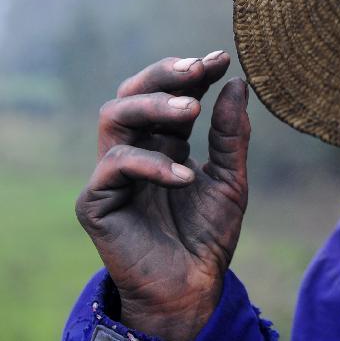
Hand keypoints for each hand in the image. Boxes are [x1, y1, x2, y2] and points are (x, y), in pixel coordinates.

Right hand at [75, 51, 250, 340]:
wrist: (192, 286)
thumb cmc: (208, 234)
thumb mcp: (231, 179)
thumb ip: (231, 135)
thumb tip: (238, 83)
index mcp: (167, 141)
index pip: (172, 93)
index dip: (192, 72)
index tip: (221, 58)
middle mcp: (137, 148)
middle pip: (134, 92)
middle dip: (165, 74)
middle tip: (198, 69)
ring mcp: (113, 172)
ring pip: (114, 116)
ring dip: (154, 106)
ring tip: (192, 109)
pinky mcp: (97, 200)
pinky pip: (114, 165)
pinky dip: (151, 163)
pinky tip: (185, 175)